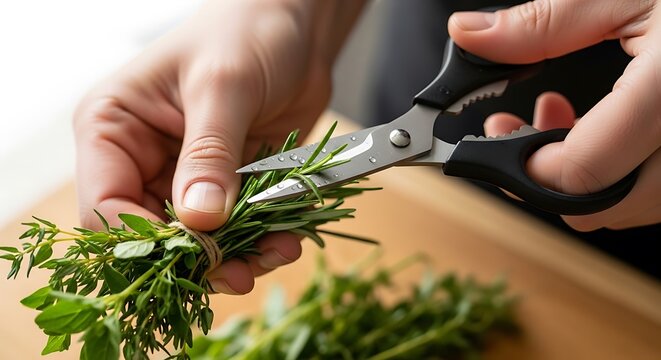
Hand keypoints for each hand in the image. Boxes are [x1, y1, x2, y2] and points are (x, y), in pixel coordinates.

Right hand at [73, 0, 363, 292]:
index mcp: (114, 128)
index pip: (105, 204)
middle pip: (152, 234)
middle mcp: (142, 158)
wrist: (295, 25)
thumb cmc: (245, 30)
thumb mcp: (223, 85)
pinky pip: (235, 228)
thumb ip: (210, 154)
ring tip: (276, 252)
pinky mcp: (226, 184)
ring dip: (235, 256)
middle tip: (240, 273)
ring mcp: (186, 175)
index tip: (196, 252)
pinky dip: (259, 242)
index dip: (144, 239)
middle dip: (195, 259)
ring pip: (197, 241)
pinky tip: (286, 239)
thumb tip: (199, 221)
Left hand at [448, 0, 660, 230]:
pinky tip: (601, 123)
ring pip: (626, 205)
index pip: (579, 175)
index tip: (493, 136)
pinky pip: (653, 190)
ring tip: (555, 116)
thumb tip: (471, 33)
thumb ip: (546, 22)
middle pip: (596, 207)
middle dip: (541, 176)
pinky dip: (614, 169)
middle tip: (514, 128)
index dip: (521, 166)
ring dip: (577, 172)